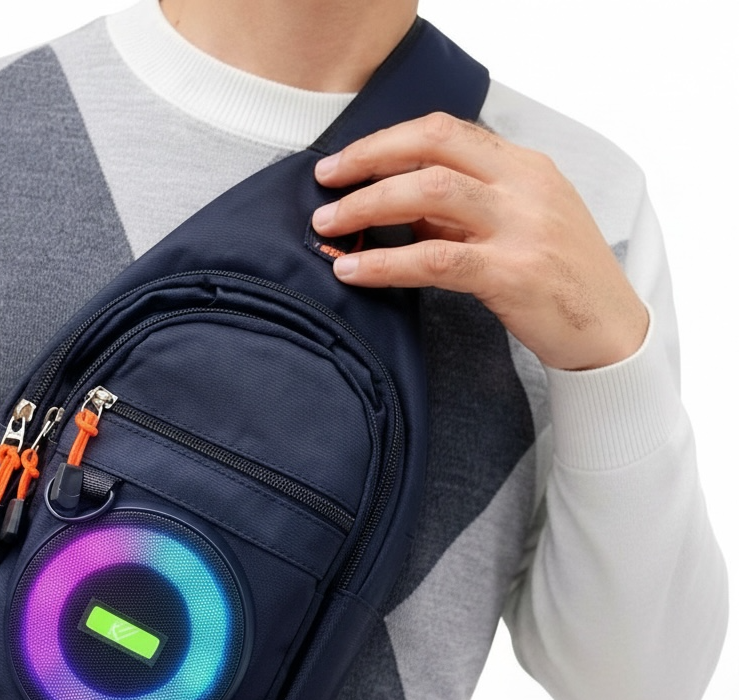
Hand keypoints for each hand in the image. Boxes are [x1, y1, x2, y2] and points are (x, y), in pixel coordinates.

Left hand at [312, 112, 648, 370]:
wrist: (610, 331)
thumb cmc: (558, 280)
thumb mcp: (517, 228)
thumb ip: (462, 213)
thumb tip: (394, 208)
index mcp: (526, 166)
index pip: (446, 132)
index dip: (387, 141)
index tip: (346, 161)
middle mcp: (526, 185)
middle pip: (432, 149)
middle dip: (368, 161)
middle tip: (323, 184)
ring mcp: (522, 227)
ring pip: (429, 195)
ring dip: (368, 206)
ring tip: (327, 227)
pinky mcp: (513, 274)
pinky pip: (434, 260)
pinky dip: (385, 262)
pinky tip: (353, 271)